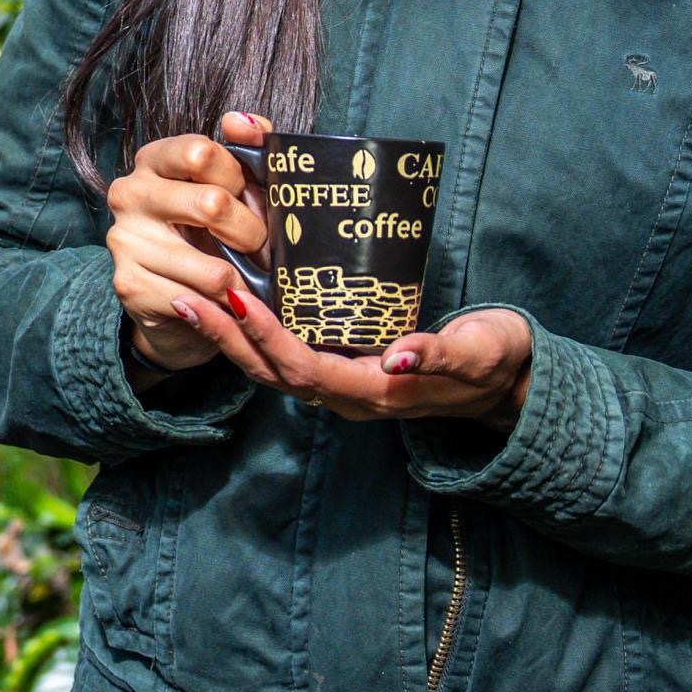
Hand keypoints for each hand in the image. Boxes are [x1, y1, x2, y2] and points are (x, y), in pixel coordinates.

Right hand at [109, 111, 274, 370]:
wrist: (185, 298)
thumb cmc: (216, 232)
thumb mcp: (238, 186)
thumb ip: (249, 146)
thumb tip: (239, 121)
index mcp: (154, 159)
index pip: (201, 152)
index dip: (238, 179)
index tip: (246, 198)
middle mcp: (129, 193)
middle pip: (211, 205)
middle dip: (250, 234)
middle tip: (257, 248)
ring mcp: (124, 240)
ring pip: (212, 268)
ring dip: (242, 283)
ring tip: (247, 285)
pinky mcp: (129, 285)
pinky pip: (197, 302)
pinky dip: (221, 311)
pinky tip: (222, 307)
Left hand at [186, 284, 533, 430]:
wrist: (507, 382)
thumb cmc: (494, 360)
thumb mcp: (479, 352)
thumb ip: (440, 354)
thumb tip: (399, 357)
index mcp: (376, 392)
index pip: (303, 368)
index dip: (265, 337)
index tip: (232, 299)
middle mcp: (350, 396)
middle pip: (273, 372)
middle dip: (227, 337)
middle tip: (184, 296)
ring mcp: (344, 386)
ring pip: (273, 368)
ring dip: (231, 337)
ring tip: (191, 298)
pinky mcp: (344, 370)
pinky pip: (287, 357)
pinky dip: (254, 335)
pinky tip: (230, 305)